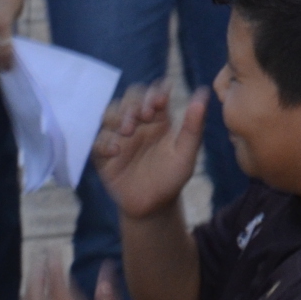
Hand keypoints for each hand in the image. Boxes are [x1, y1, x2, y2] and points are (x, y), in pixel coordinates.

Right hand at [92, 82, 206, 218]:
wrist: (153, 206)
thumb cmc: (172, 177)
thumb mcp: (186, 153)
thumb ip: (193, 125)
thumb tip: (203, 93)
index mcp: (158, 119)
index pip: (154, 93)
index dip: (155, 92)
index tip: (161, 101)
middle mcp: (137, 123)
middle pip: (130, 99)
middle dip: (135, 103)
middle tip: (144, 115)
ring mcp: (119, 137)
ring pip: (110, 114)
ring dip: (118, 117)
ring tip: (127, 131)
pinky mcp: (104, 154)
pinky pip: (97, 141)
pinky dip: (104, 142)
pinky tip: (116, 150)